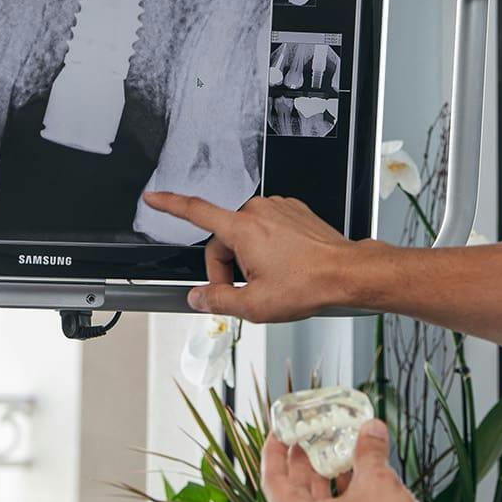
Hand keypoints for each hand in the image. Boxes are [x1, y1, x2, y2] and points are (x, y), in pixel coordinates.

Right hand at [139, 191, 380, 320]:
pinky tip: (285, 267)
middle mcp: (258, 211)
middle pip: (223, 239)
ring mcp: (278, 208)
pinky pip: (268, 229)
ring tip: (272, 280)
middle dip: (228, 267)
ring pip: (247, 235)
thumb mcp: (256, 305)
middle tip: (247, 292)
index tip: (153, 197)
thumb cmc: (308, 285)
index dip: (169, 204)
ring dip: (249, 258)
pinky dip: (269, 248)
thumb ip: (219, 300)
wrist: (347, 273)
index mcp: (243, 229)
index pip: (195, 211)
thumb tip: (198, 298)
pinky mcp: (294, 211)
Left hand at [261, 420, 436, 501]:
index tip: (279, 432)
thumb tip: (371, 431)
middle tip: (309, 438)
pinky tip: (356, 482)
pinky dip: (340, 501)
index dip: (275, 450)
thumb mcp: (377, 482)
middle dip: (305, 464)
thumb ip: (369, 450)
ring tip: (336, 454)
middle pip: (294, 494)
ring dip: (326, 481)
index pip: (273, 480)